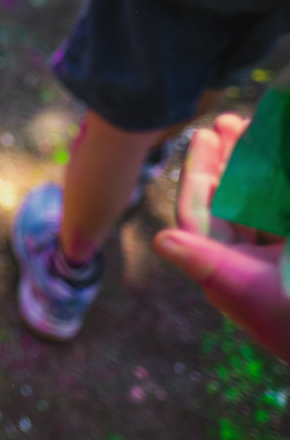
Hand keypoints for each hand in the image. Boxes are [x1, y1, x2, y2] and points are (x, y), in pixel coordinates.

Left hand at [154, 114, 289, 361]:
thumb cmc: (286, 319)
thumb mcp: (248, 288)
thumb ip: (208, 261)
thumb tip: (161, 239)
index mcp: (221, 269)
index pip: (200, 212)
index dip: (201, 171)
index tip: (205, 134)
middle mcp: (242, 260)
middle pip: (229, 198)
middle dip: (230, 160)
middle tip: (231, 120)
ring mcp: (271, 256)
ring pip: (258, 200)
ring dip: (258, 165)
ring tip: (255, 126)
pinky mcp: (285, 255)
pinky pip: (278, 212)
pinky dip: (278, 184)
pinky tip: (278, 151)